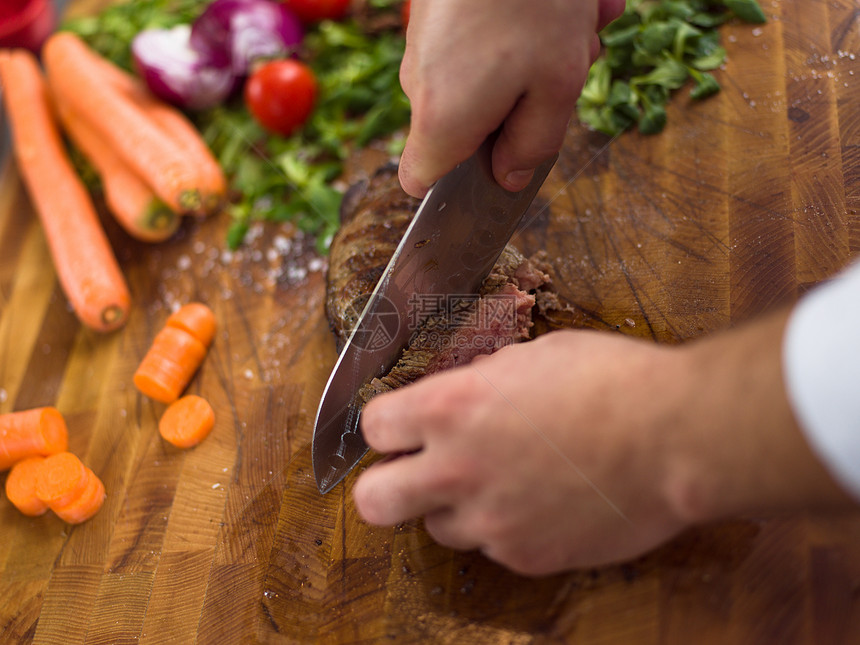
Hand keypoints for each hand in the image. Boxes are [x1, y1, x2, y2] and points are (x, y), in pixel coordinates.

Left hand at [354, 312, 852, 575]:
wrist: (677, 437)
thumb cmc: (612, 380)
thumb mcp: (533, 357)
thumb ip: (482, 381)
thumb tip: (467, 392)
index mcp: (452, 407)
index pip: (372, 427)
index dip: (387, 424)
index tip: (403, 425)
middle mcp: (458, 469)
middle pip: (373, 499)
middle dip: (385, 484)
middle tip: (413, 471)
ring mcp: (491, 521)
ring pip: (436, 528)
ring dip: (453, 506)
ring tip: (498, 482)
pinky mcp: (527, 555)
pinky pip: (493, 546)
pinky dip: (506, 527)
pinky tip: (541, 502)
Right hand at [398, 0, 624, 197]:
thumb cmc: (533, 2)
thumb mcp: (556, 87)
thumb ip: (534, 146)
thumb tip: (510, 177)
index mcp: (442, 120)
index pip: (418, 181)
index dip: (456, 183)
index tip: (497, 161)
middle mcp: (418, 86)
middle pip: (462, 128)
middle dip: (515, 111)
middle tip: (561, 72)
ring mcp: (421, 45)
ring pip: (476, 81)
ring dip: (528, 65)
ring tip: (571, 26)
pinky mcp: (432, 15)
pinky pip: (475, 44)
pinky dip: (517, 33)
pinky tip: (557, 6)